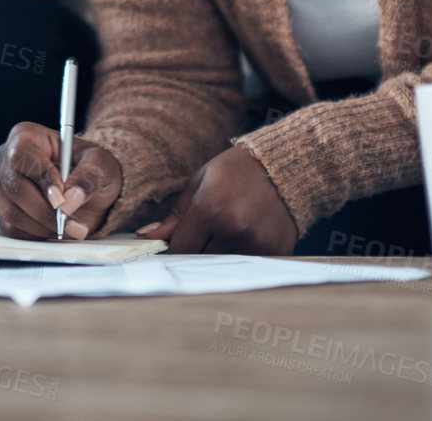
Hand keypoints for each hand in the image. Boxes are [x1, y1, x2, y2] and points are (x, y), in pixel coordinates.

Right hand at [0, 121, 122, 240]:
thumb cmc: (92, 169)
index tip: (61, 198)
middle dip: (45, 210)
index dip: (40, 177)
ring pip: (13, 213)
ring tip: (71, 225)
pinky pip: (13, 230)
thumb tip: (69, 199)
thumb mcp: (101, 164)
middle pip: (15, 188)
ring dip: (44, 226)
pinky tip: (55, 228)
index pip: (22, 154)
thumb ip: (88, 176)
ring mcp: (3, 187)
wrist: (92, 190)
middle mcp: (8, 160)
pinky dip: (37, 234)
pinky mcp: (4, 212)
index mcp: (27, 136)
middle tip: (72, 221)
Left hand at [137, 145, 297, 254]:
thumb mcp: (199, 182)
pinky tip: (247, 235)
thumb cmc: (236, 171)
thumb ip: (175, 215)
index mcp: (210, 208)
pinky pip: (248, 265)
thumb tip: (148, 237)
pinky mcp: (276, 252)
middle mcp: (233, 230)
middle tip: (204, 234)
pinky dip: (242, 256)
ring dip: (219, 255)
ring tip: (228, 230)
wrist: (284, 166)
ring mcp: (256, 243)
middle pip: (199, 260)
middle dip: (196, 250)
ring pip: (222, 265)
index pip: (180, 248)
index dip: (175, 248)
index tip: (176, 243)